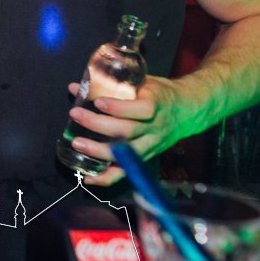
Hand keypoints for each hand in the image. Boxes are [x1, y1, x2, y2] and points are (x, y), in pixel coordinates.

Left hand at [65, 75, 185, 186]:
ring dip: (99, 151)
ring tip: (77, 144)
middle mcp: (155, 128)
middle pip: (128, 131)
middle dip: (99, 124)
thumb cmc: (158, 93)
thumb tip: (75, 87)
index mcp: (157, 105)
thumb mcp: (141, 83)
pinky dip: (106, 177)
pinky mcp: (145, 158)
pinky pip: (126, 172)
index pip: (142, 109)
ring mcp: (151, 146)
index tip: (98, 102)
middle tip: (76, 114)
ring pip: (127, 153)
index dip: (119, 107)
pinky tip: (88, 177)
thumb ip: (111, 84)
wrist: (186, 111)